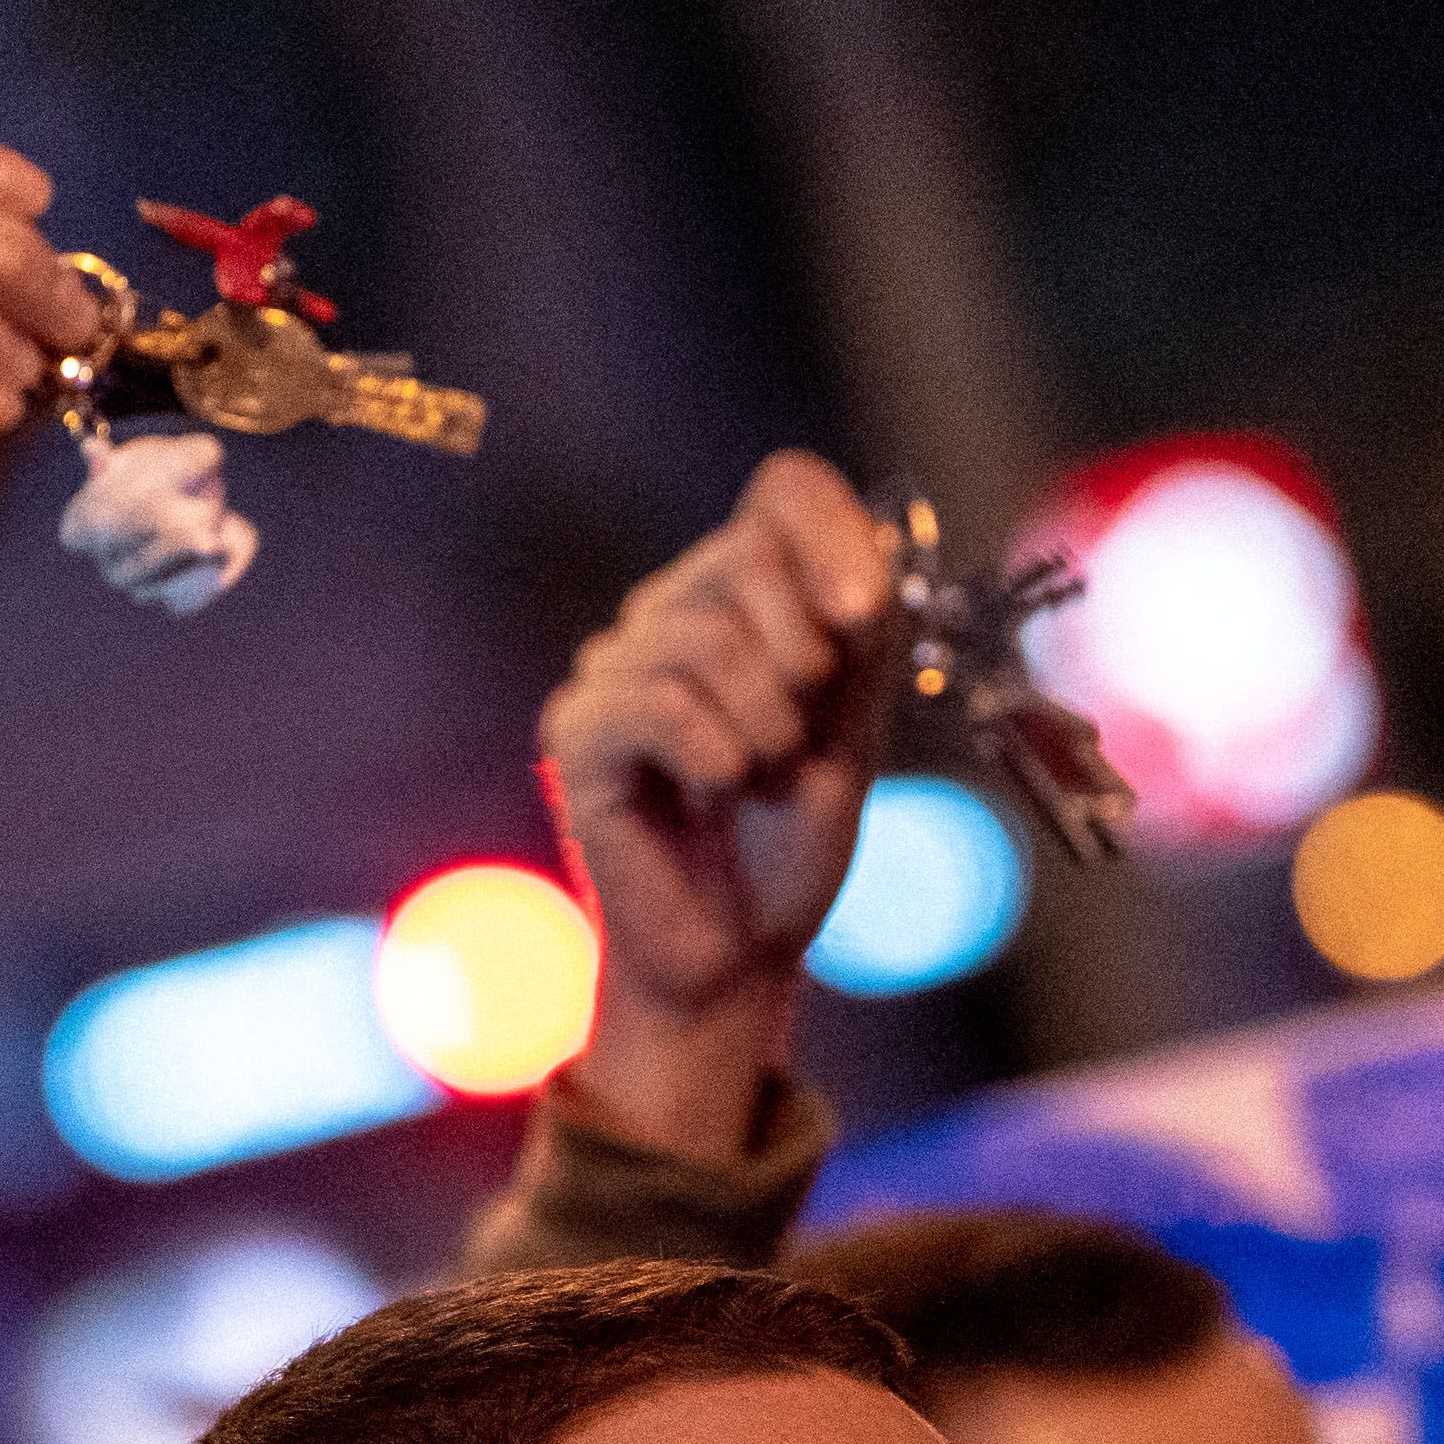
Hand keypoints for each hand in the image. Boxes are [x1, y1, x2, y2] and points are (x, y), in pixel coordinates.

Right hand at [536, 451, 902, 1145]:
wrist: (740, 954)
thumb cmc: (790, 842)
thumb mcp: (855, 723)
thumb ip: (861, 635)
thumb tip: (862, 568)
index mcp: (746, 595)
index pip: (785, 489)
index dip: (834, 533)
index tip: (865, 616)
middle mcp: (671, 611)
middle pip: (748, 554)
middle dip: (804, 659)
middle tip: (796, 740)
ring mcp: (616, 666)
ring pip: (704, 635)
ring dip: (765, 726)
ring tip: (756, 781)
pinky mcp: (578, 730)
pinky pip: (656, 701)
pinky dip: (712, 752)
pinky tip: (713, 792)